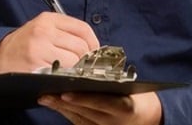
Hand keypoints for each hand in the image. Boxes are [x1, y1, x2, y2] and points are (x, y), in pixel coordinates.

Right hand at [0, 12, 99, 73]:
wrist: (1, 57)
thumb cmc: (26, 44)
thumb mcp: (43, 29)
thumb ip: (66, 32)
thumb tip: (93, 45)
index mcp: (48, 19)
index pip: (83, 29)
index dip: (93, 43)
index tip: (93, 52)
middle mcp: (43, 31)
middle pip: (80, 46)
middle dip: (83, 59)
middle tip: (78, 65)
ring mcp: (38, 48)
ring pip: (73, 61)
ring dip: (73, 69)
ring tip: (65, 70)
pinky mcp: (34, 65)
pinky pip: (60, 72)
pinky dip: (63, 76)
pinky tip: (57, 75)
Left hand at [38, 92, 162, 124]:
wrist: (146, 119)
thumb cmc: (137, 97)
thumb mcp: (131, 88)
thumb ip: (112, 82)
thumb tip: (86, 72)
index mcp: (124, 107)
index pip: (100, 102)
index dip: (82, 99)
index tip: (66, 93)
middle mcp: (112, 121)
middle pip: (84, 111)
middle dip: (64, 102)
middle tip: (46, 93)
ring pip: (77, 118)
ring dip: (60, 108)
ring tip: (45, 97)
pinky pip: (77, 122)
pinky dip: (66, 112)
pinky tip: (55, 104)